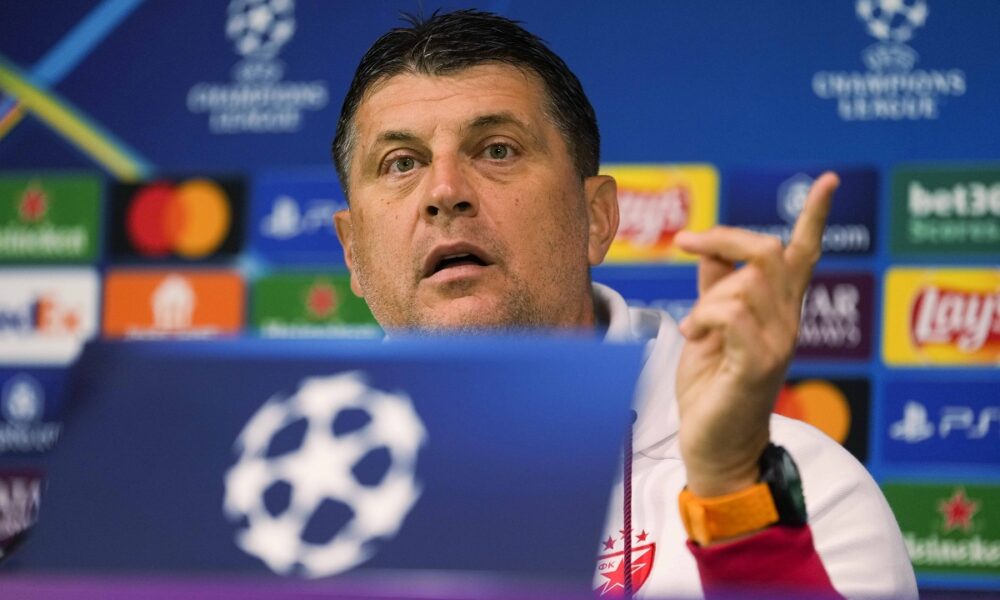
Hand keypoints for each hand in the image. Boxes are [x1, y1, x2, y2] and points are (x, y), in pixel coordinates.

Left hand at [673, 172, 838, 497]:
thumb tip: (709, 247)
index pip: (803, 253)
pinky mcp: (758, 365)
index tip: (828, 180)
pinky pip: (732, 316)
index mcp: (777, 309)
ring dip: (705, 300)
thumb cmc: (712, 387)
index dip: (815, 215)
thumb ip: (715, 287)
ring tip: (695, 329)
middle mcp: (787, 322)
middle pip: (770, 252)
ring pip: (744, 285)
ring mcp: (777, 344)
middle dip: (725, 238)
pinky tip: (695, 339)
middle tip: (688, 244)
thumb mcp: (709, 327)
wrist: (713, 444)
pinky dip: (704, 319)